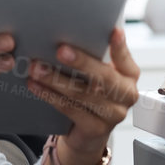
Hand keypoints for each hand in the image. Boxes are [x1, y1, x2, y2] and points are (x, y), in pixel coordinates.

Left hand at [27, 27, 139, 164]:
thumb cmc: (92, 93)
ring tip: (36, 68)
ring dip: (56, 79)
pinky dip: (50, 95)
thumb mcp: (98, 74)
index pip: (125, 58)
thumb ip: (94, 56)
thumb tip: (71, 33)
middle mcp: (127, 95)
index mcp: (129, 75)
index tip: (113, 31)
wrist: (87, 134)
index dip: (120, 46)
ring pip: (82, 93)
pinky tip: (35, 85)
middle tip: (60, 50)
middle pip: (103, 77)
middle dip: (80, 62)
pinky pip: (70, 109)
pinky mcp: (96, 129)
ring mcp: (113, 115)